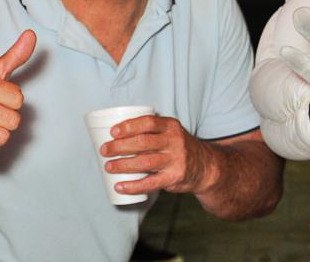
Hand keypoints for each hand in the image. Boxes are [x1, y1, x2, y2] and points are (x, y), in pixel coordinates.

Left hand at [101, 115, 217, 196]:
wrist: (205, 166)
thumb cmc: (178, 147)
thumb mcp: (171, 132)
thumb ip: (151, 131)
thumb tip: (116, 135)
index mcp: (171, 126)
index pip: (148, 122)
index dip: (129, 126)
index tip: (113, 132)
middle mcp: (175, 142)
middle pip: (143, 142)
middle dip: (120, 146)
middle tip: (105, 150)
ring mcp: (175, 160)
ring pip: (144, 162)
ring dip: (123, 165)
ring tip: (108, 167)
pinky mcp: (174, 178)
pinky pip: (150, 183)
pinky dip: (133, 186)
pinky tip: (120, 186)